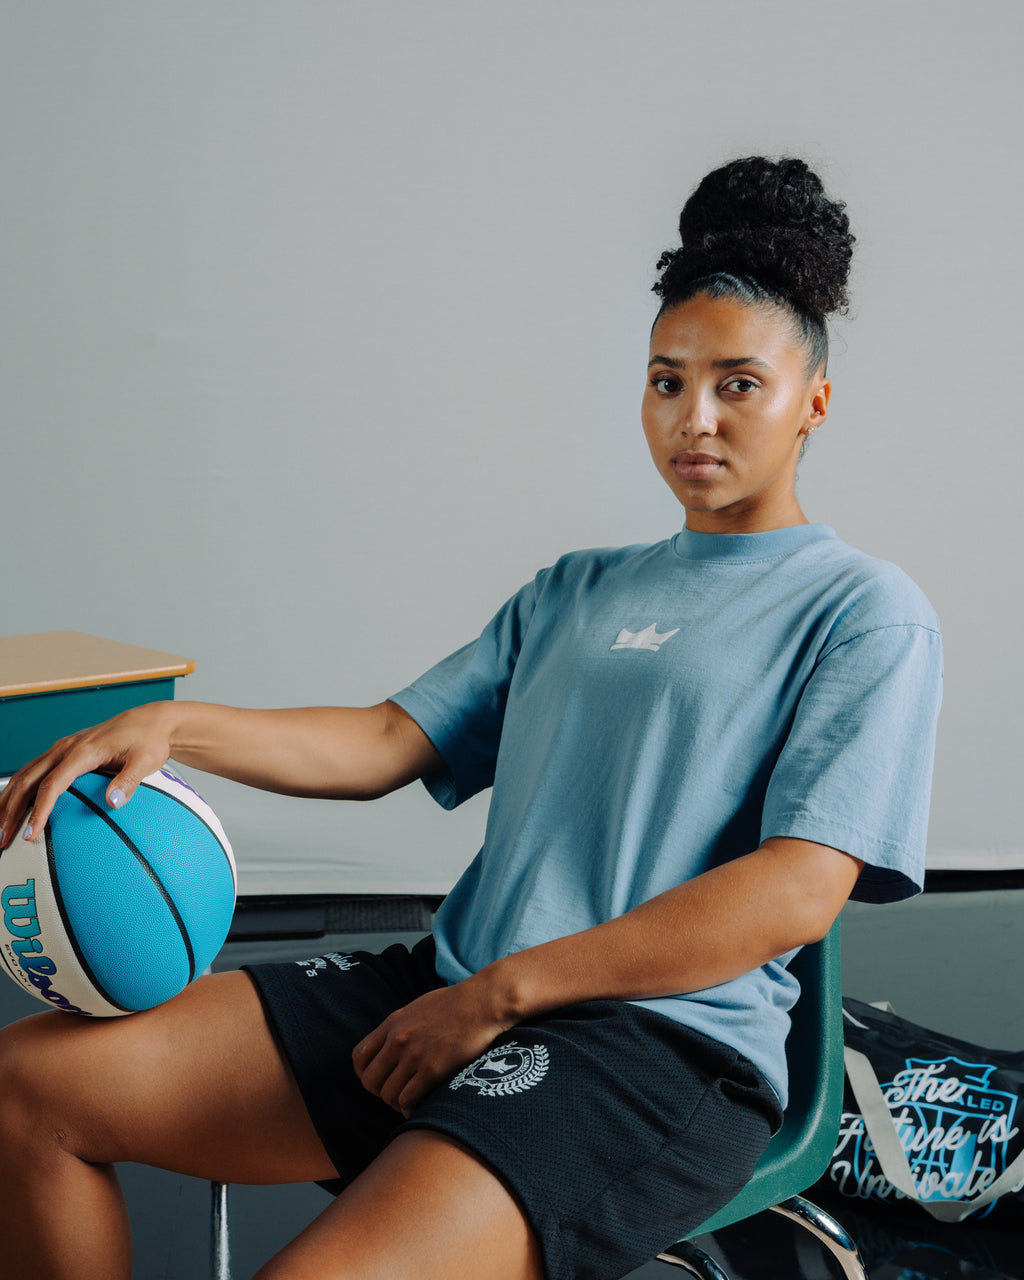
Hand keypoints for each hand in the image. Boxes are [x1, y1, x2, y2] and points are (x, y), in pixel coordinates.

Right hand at [0, 702, 177, 848]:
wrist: (150, 721)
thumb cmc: (149, 742)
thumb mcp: (146, 761)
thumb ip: (129, 781)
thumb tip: (114, 802)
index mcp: (82, 751)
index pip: (52, 785)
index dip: (39, 811)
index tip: (29, 835)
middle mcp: (65, 748)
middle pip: (28, 781)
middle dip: (10, 810)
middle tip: (1, 840)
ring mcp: (61, 749)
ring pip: (24, 775)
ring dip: (8, 802)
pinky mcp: (63, 753)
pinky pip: (33, 772)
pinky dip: (18, 791)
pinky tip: (12, 809)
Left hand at [352, 976, 512, 1118]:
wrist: (482, 1002)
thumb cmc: (455, 1004)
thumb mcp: (417, 1007)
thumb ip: (400, 1026)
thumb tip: (391, 1044)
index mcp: (392, 1024)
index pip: (359, 1057)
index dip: (365, 1074)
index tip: (381, 1079)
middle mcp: (398, 1039)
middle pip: (369, 1081)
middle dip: (380, 1092)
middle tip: (398, 1093)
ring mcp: (414, 1054)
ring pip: (387, 1094)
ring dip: (396, 1103)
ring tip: (410, 1102)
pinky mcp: (433, 1069)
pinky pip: (407, 1099)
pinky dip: (410, 1109)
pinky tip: (421, 1106)